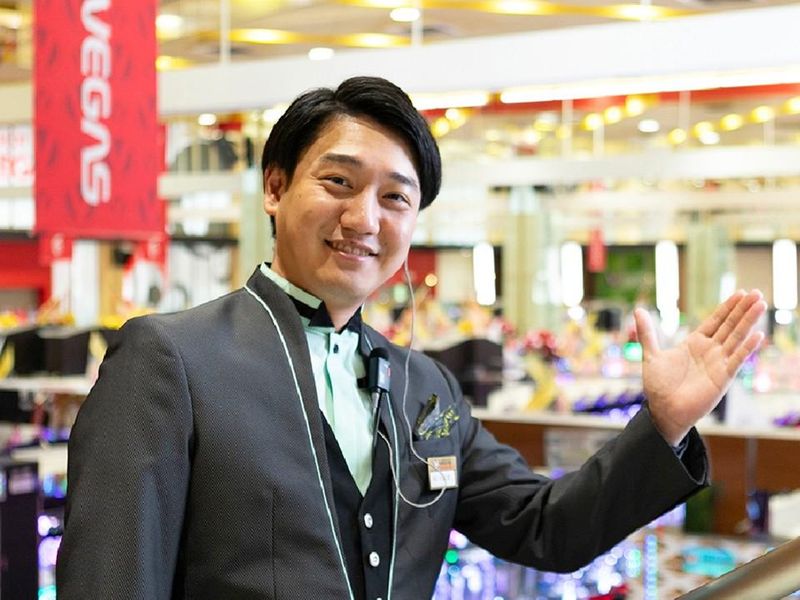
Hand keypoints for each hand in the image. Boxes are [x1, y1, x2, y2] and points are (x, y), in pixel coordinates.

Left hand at [634, 290, 766, 445]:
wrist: (664, 411)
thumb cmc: (659, 386)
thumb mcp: (651, 355)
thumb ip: (647, 333)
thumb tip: (637, 310)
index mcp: (694, 343)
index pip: (715, 321)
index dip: (727, 307)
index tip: (740, 293)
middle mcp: (710, 351)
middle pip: (729, 325)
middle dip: (742, 309)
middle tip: (756, 292)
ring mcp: (718, 363)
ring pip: (736, 338)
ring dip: (748, 322)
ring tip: (760, 304)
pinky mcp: (722, 377)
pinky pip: (736, 359)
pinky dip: (746, 347)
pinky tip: (757, 334)